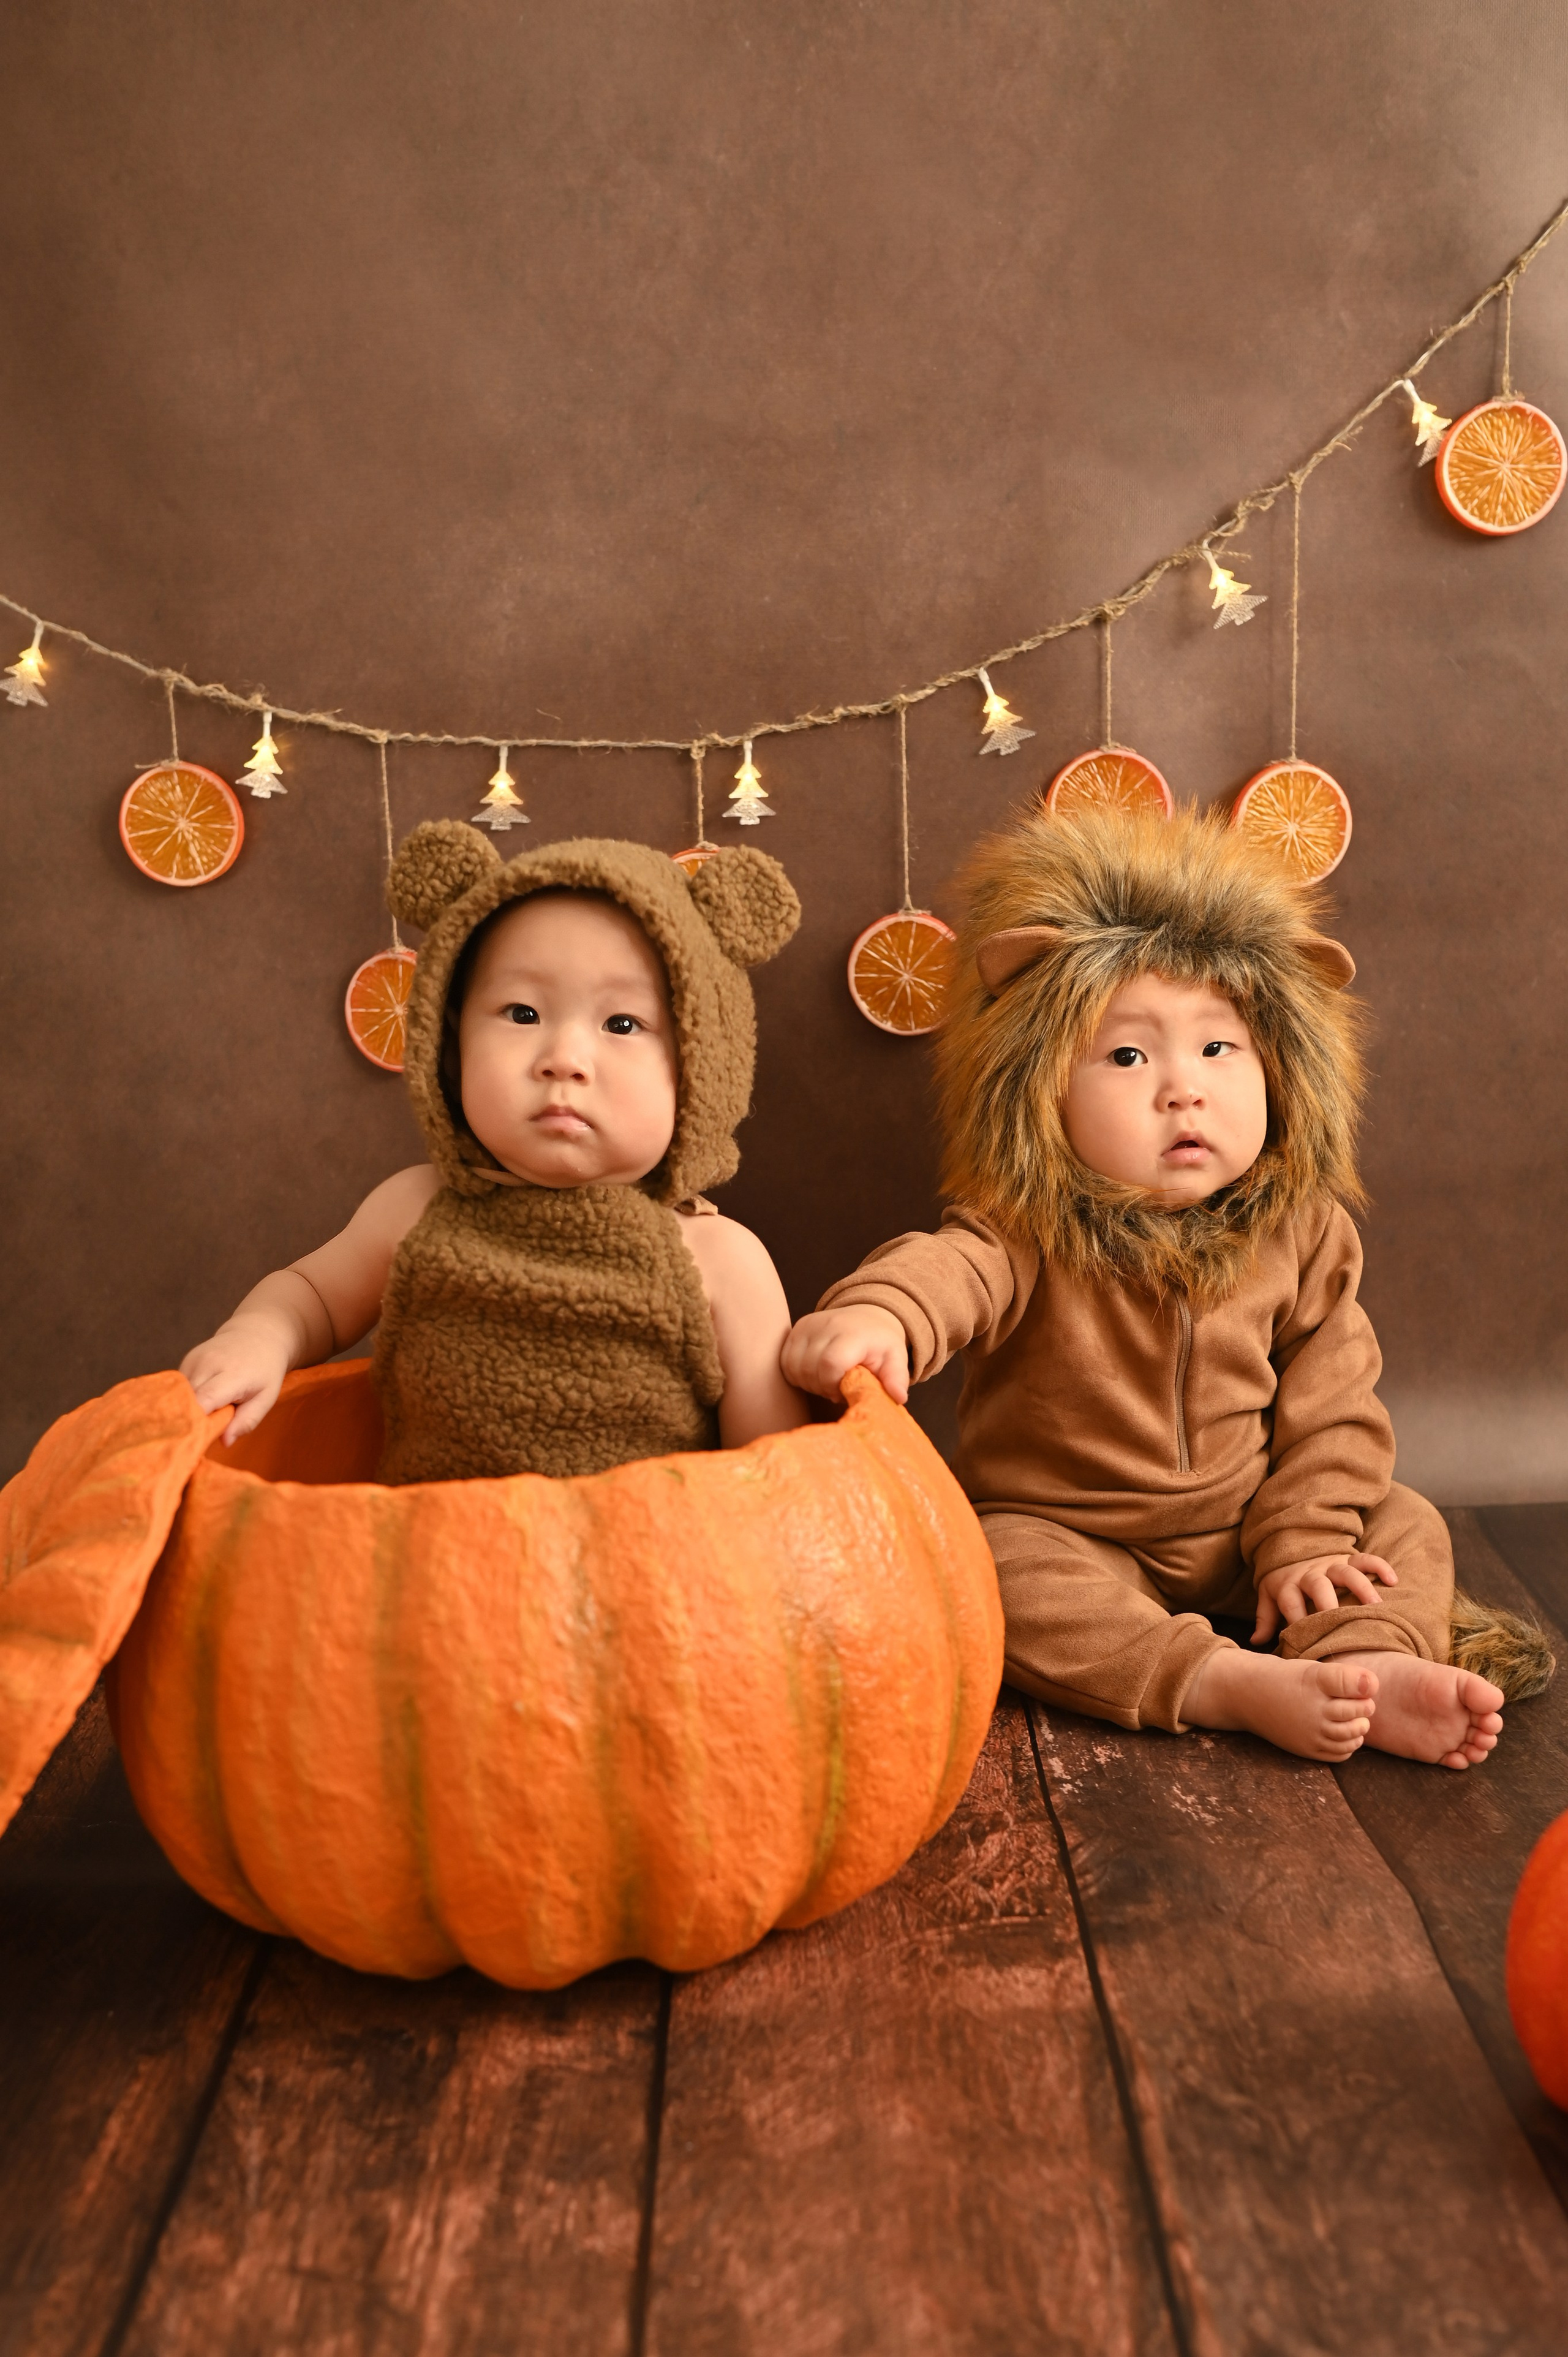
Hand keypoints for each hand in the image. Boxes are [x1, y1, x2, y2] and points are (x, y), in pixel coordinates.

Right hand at [179, 1318, 292, 1441]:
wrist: (257, 1333)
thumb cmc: (265, 1370)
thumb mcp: (266, 1397)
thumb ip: (247, 1420)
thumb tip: (224, 1442)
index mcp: (232, 1374)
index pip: (204, 1401)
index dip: (196, 1423)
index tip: (195, 1442)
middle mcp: (209, 1364)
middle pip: (186, 1400)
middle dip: (189, 1421)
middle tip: (198, 1438)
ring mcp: (194, 1359)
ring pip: (179, 1395)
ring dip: (186, 1410)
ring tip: (203, 1419)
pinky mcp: (186, 1360)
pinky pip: (179, 1388)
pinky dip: (185, 1399)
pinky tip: (200, 1403)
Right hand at [781, 1306, 911, 1404]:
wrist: (868, 1319)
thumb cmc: (879, 1345)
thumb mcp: (895, 1360)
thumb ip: (896, 1378)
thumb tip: (898, 1397)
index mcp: (853, 1333)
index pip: (830, 1364)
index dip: (832, 1384)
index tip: (843, 1390)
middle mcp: (827, 1324)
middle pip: (809, 1369)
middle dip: (821, 1386)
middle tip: (836, 1386)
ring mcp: (808, 1325)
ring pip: (793, 1366)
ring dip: (808, 1381)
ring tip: (827, 1379)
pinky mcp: (796, 1328)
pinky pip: (785, 1361)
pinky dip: (797, 1373)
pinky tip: (814, 1373)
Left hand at [1252, 1550, 1397, 1644]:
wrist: (1291, 1546)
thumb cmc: (1284, 1582)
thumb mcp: (1269, 1596)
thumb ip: (1264, 1619)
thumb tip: (1255, 1642)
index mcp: (1288, 1585)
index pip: (1292, 1605)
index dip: (1299, 1622)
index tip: (1309, 1644)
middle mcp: (1310, 1574)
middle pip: (1319, 1586)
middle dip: (1330, 1605)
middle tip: (1344, 1625)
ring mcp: (1330, 1564)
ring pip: (1346, 1572)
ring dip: (1361, 1587)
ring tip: (1376, 1607)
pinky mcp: (1347, 1558)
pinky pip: (1365, 1558)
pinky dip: (1379, 1566)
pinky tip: (1393, 1580)